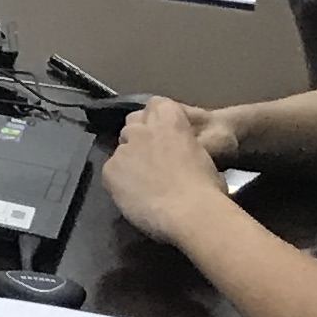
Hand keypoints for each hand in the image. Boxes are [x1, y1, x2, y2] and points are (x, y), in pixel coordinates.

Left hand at [100, 97, 232, 249]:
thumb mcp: (205, 158)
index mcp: (170, 120)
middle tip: (152, 159)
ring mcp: (123, 149)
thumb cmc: (207, 188)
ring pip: (121, 150)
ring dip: (130, 161)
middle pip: (133, 124)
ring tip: (143, 182)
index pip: (157, 104)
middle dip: (140, 137)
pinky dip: (120, 181)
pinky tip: (134, 196)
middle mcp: (142, 129)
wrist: (190, 212)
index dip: (158, 118)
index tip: (164, 134)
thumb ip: (188, 149)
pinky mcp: (109, 170)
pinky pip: (111, 172)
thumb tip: (185, 158)